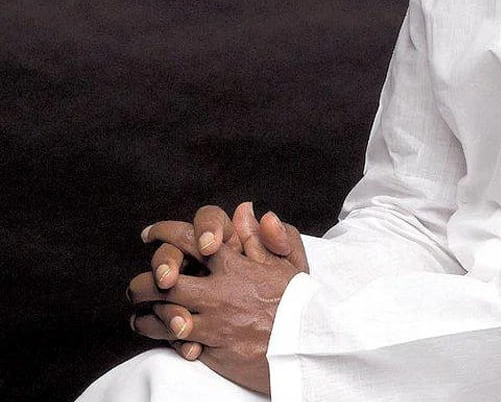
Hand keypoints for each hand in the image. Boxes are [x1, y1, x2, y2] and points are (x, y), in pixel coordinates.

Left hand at [131, 202, 307, 380]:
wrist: (304, 345)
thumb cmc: (298, 301)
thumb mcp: (289, 260)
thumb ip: (264, 234)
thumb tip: (244, 209)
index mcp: (234, 266)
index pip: (190, 240)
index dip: (165, 233)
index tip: (150, 233)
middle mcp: (218, 292)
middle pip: (165, 282)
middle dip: (144, 282)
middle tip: (136, 286)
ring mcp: (212, 323)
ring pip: (164, 317)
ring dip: (146, 316)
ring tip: (139, 315)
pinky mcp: (211, 350)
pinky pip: (176, 344)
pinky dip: (165, 340)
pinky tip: (160, 337)